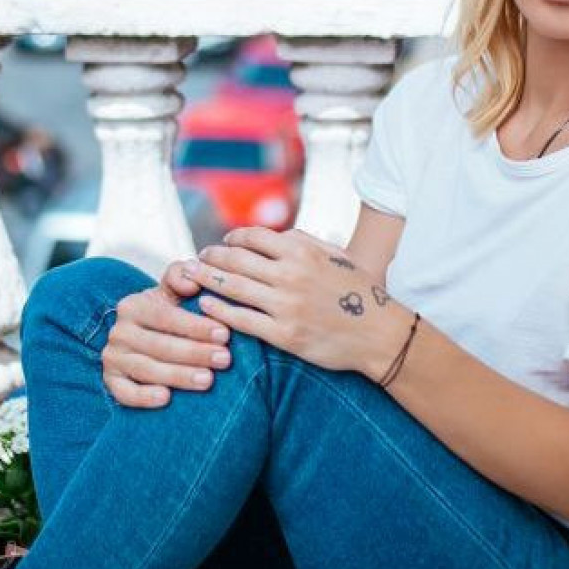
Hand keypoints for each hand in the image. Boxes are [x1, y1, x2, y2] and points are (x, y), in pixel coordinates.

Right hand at [101, 258, 231, 407]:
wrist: (144, 339)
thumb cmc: (168, 315)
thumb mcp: (172, 292)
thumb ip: (181, 277)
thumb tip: (193, 277)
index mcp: (133, 306)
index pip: (165, 316)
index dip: (195, 326)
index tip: (224, 333)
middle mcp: (119, 332)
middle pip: (159, 345)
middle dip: (195, 353)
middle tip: (225, 359)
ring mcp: (113, 358)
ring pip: (146, 370)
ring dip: (178, 376)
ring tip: (208, 380)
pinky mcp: (111, 382)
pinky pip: (124, 393)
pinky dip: (143, 397)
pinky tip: (165, 399)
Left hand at [185, 228, 408, 377]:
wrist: (379, 333)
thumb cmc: (357, 291)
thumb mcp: (336, 254)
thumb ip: (303, 240)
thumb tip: (273, 234)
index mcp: (302, 251)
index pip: (253, 237)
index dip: (231, 238)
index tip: (222, 244)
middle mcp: (291, 275)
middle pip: (236, 259)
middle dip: (210, 257)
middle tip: (195, 259)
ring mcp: (285, 306)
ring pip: (233, 287)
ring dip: (206, 279)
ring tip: (190, 277)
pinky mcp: (283, 335)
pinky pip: (241, 320)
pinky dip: (218, 310)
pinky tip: (205, 305)